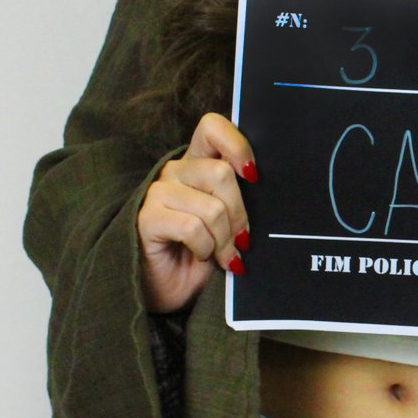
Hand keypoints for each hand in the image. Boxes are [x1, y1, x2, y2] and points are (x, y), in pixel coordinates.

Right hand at [136, 113, 256, 313]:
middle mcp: (175, 172)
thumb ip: (240, 201)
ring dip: (223, 239)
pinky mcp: (147, 218)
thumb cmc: (201, 255)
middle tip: (241, 241)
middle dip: (239, 215)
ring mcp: (158, 193)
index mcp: (197, 165)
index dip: (237, 145)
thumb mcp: (227, 223)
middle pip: (221, 174)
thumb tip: (271, 195)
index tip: (253, 176)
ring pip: (211, 206)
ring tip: (221, 255)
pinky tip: (200, 256)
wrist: (169, 290)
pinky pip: (192, 227)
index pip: (213, 127)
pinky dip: (205, 248)